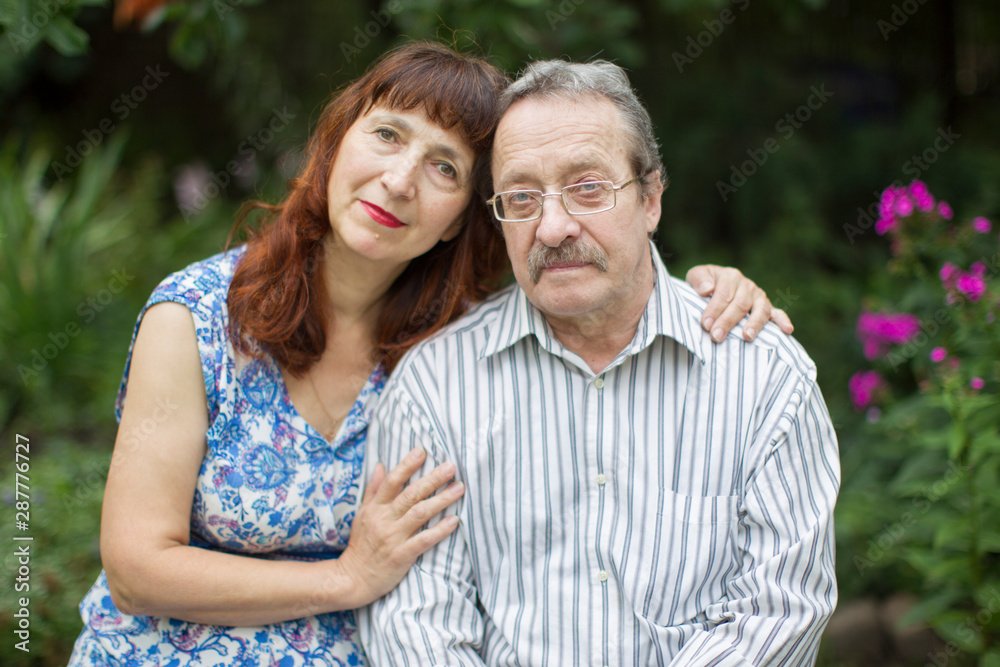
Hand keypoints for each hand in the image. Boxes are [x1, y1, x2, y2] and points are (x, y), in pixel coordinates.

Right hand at [338, 448, 464, 605]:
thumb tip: (379, 465)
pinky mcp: (401, 555)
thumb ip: (373, 490)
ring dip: (442, 500)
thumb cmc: (360, 545)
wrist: (352, 579)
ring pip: (420, 513)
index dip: (406, 465)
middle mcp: (384, 519)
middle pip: (411, 494)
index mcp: (375, 508)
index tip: (422, 452)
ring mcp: (393, 537)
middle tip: (451, 466)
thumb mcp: (362, 514)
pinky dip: (440, 530)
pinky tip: (454, 521)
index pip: (391, 481)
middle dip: (433, 479)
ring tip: (459, 488)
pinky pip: (424, 540)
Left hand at [685, 265, 793, 342]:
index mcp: (730, 276)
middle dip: (728, 321)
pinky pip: (777, 314)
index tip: (705, 324)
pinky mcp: (767, 308)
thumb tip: (708, 289)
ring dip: (754, 323)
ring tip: (747, 337)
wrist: (712, 287)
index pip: (724, 294)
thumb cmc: (702, 285)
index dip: (714, 309)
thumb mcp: (695, 276)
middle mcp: (747, 285)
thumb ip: (698, 279)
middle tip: (716, 336)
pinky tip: (787, 330)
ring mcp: (759, 297)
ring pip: (760, 309)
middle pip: (740, 304)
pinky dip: (783, 321)